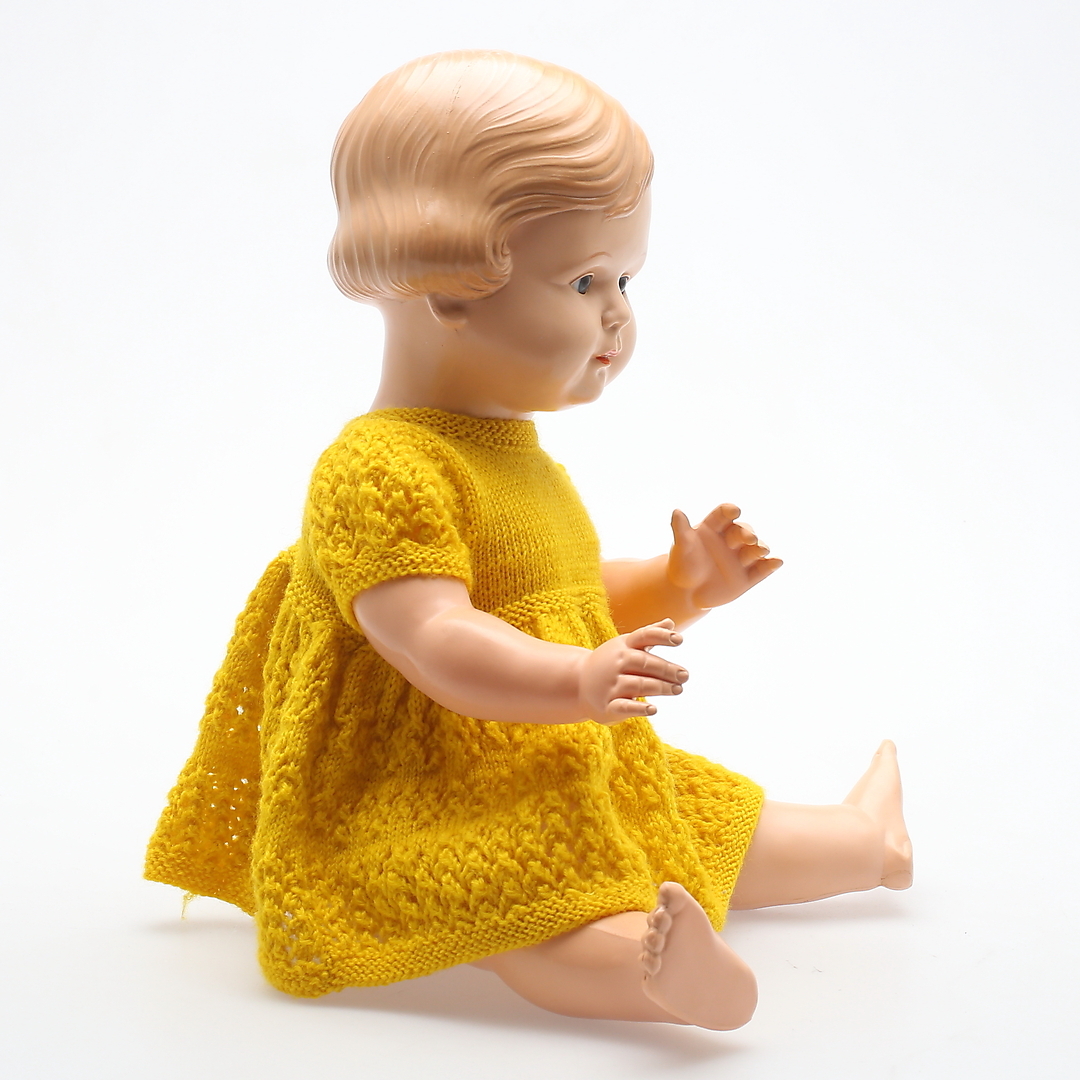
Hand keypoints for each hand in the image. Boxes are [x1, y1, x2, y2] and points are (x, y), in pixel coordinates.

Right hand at [577, 619, 687, 724]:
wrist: (578, 682)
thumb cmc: (611, 662)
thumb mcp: (627, 645)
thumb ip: (650, 634)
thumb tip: (671, 621)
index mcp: (623, 646)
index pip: (644, 636)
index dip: (662, 636)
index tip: (679, 640)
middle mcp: (617, 663)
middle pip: (645, 663)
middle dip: (667, 670)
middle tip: (684, 676)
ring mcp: (611, 684)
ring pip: (638, 685)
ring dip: (660, 687)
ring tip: (677, 689)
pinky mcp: (608, 705)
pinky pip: (623, 707)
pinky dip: (638, 708)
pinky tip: (653, 709)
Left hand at [667, 504, 781, 608]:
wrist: (686, 593)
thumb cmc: (682, 565)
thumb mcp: (681, 548)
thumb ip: (681, 530)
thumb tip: (677, 511)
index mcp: (715, 527)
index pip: (724, 515)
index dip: (730, 511)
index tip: (734, 511)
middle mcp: (732, 539)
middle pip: (743, 531)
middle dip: (747, 534)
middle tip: (748, 538)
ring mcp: (741, 557)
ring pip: (755, 549)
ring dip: (761, 547)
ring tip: (760, 549)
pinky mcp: (749, 576)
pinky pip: (762, 569)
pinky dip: (771, 565)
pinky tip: (777, 561)